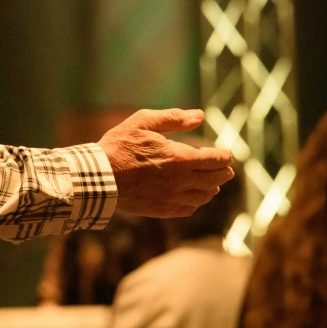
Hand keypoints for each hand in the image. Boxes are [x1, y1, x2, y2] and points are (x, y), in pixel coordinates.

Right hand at [98, 108, 233, 217]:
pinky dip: (196, 203)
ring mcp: (172, 198)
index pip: (215, 160)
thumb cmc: (119, 146)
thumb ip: (174, 118)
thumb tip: (200, 117)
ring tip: (213, 184)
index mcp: (179, 158)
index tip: (226, 155)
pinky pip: (188, 209)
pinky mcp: (162, 210)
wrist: (99, 178)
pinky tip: (194, 198)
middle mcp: (180, 181)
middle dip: (223, 172)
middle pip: (214, 179)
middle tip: (226, 169)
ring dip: (211, 188)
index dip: (224, 157)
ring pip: (203, 196)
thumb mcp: (144, 122)